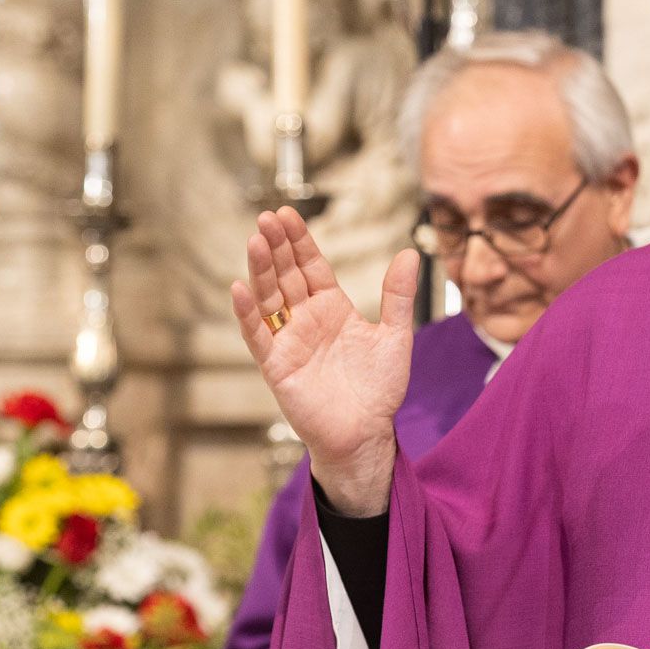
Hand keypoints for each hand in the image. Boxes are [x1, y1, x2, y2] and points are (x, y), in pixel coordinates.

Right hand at [230, 207, 418, 515]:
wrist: (367, 434)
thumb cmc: (380, 389)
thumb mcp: (395, 337)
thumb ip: (398, 296)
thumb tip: (410, 253)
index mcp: (332, 308)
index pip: (310, 266)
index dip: (299, 240)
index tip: (286, 214)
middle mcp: (306, 320)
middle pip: (286, 275)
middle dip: (276, 246)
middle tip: (266, 217)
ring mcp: (289, 341)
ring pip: (269, 298)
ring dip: (261, 270)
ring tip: (255, 240)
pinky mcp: (277, 366)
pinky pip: (258, 335)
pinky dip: (248, 314)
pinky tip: (239, 288)